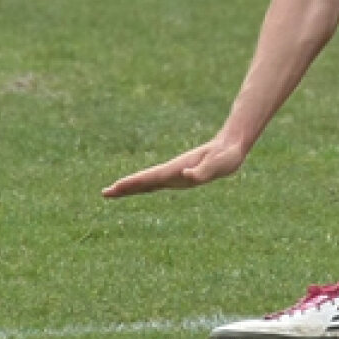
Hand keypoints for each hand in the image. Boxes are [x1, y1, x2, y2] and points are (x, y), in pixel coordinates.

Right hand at [101, 134, 246, 198]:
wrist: (233, 144)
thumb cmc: (226, 156)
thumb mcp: (218, 165)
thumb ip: (202, 171)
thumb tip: (185, 175)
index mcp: (176, 170)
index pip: (148, 179)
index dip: (131, 184)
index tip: (113, 189)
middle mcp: (173, 171)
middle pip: (144, 180)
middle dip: (125, 187)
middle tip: (105, 193)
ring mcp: (176, 173)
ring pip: (150, 181)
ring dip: (133, 187)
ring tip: (117, 192)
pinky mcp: (182, 174)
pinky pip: (159, 182)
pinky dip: (146, 186)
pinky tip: (142, 189)